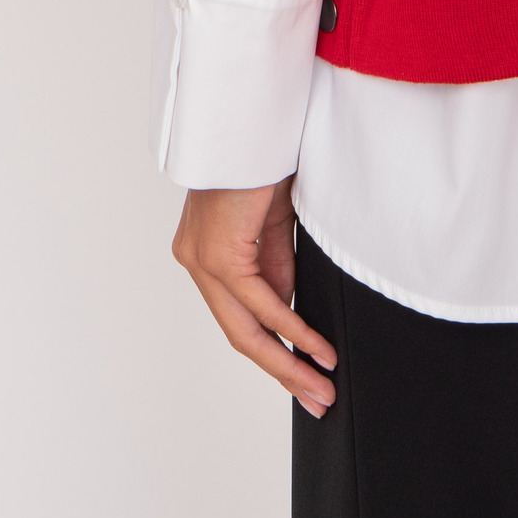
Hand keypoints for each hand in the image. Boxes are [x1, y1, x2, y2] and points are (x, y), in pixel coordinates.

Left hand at [172, 177, 337, 415]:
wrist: (252, 116)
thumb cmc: (264, 157)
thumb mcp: (273, 225)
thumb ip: (275, 268)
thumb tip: (288, 315)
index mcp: (203, 253)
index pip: (238, 317)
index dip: (274, 351)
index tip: (306, 377)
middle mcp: (193, 260)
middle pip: (239, 335)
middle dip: (283, 371)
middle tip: (318, 401)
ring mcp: (200, 259)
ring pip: (246, 329)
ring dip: (290, 362)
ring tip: (323, 387)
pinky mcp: (217, 253)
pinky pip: (259, 303)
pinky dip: (293, 328)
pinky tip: (317, 350)